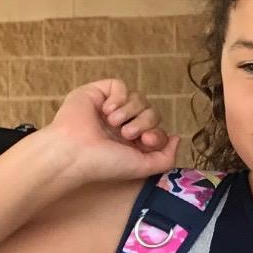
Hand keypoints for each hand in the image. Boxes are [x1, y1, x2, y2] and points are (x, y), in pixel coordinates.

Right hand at [40, 80, 179, 183]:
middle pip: (151, 112)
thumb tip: (176, 137)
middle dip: (144, 122)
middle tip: (127, 134)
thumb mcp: (142, 167)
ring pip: (139, 98)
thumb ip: (165, 157)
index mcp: (131, 141)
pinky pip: (120, 85)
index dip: (156, 132)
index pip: (156, 129)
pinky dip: (118, 98)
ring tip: (113, 124)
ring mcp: (110, 107)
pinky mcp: (98, 92)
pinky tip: (106, 111)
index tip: (146, 140)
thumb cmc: (104, 163)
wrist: (76, 152)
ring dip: (129, 112)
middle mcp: (122, 123)